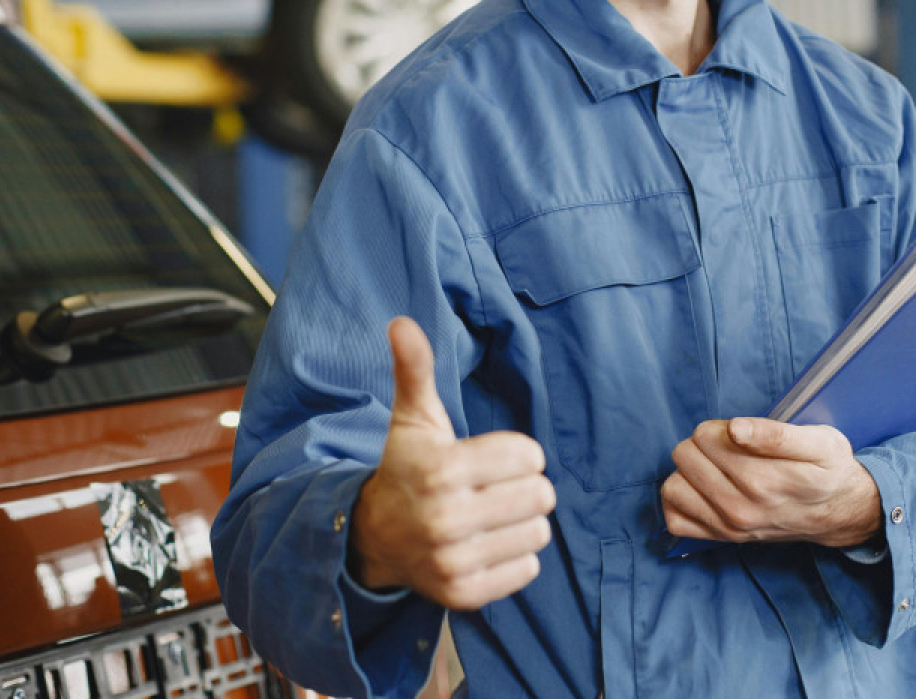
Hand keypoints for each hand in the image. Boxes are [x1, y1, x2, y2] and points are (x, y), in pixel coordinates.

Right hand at [349, 317, 555, 609]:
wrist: (374, 537)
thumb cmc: (407, 468)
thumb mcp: (413, 418)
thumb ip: (415, 369)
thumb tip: (401, 322)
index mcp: (441, 470)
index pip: (529, 455)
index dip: (517, 453)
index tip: (491, 458)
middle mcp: (446, 520)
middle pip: (541, 496)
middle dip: (526, 487)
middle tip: (496, 488)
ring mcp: (454, 561)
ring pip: (539, 533)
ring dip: (524, 522)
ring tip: (494, 515)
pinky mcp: (463, 594)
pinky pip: (527, 569)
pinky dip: (516, 556)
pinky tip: (488, 543)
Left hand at [661, 417, 881, 546]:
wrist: (839, 513)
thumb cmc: (828, 471)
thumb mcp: (820, 442)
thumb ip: (776, 434)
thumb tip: (734, 428)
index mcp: (763, 480)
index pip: (706, 436)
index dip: (721, 427)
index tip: (742, 434)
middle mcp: (741, 507)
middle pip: (685, 455)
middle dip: (704, 444)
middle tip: (731, 449)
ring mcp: (729, 526)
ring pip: (673, 486)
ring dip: (689, 471)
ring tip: (716, 468)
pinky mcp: (721, 538)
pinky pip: (675, 519)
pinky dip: (682, 501)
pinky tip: (702, 489)